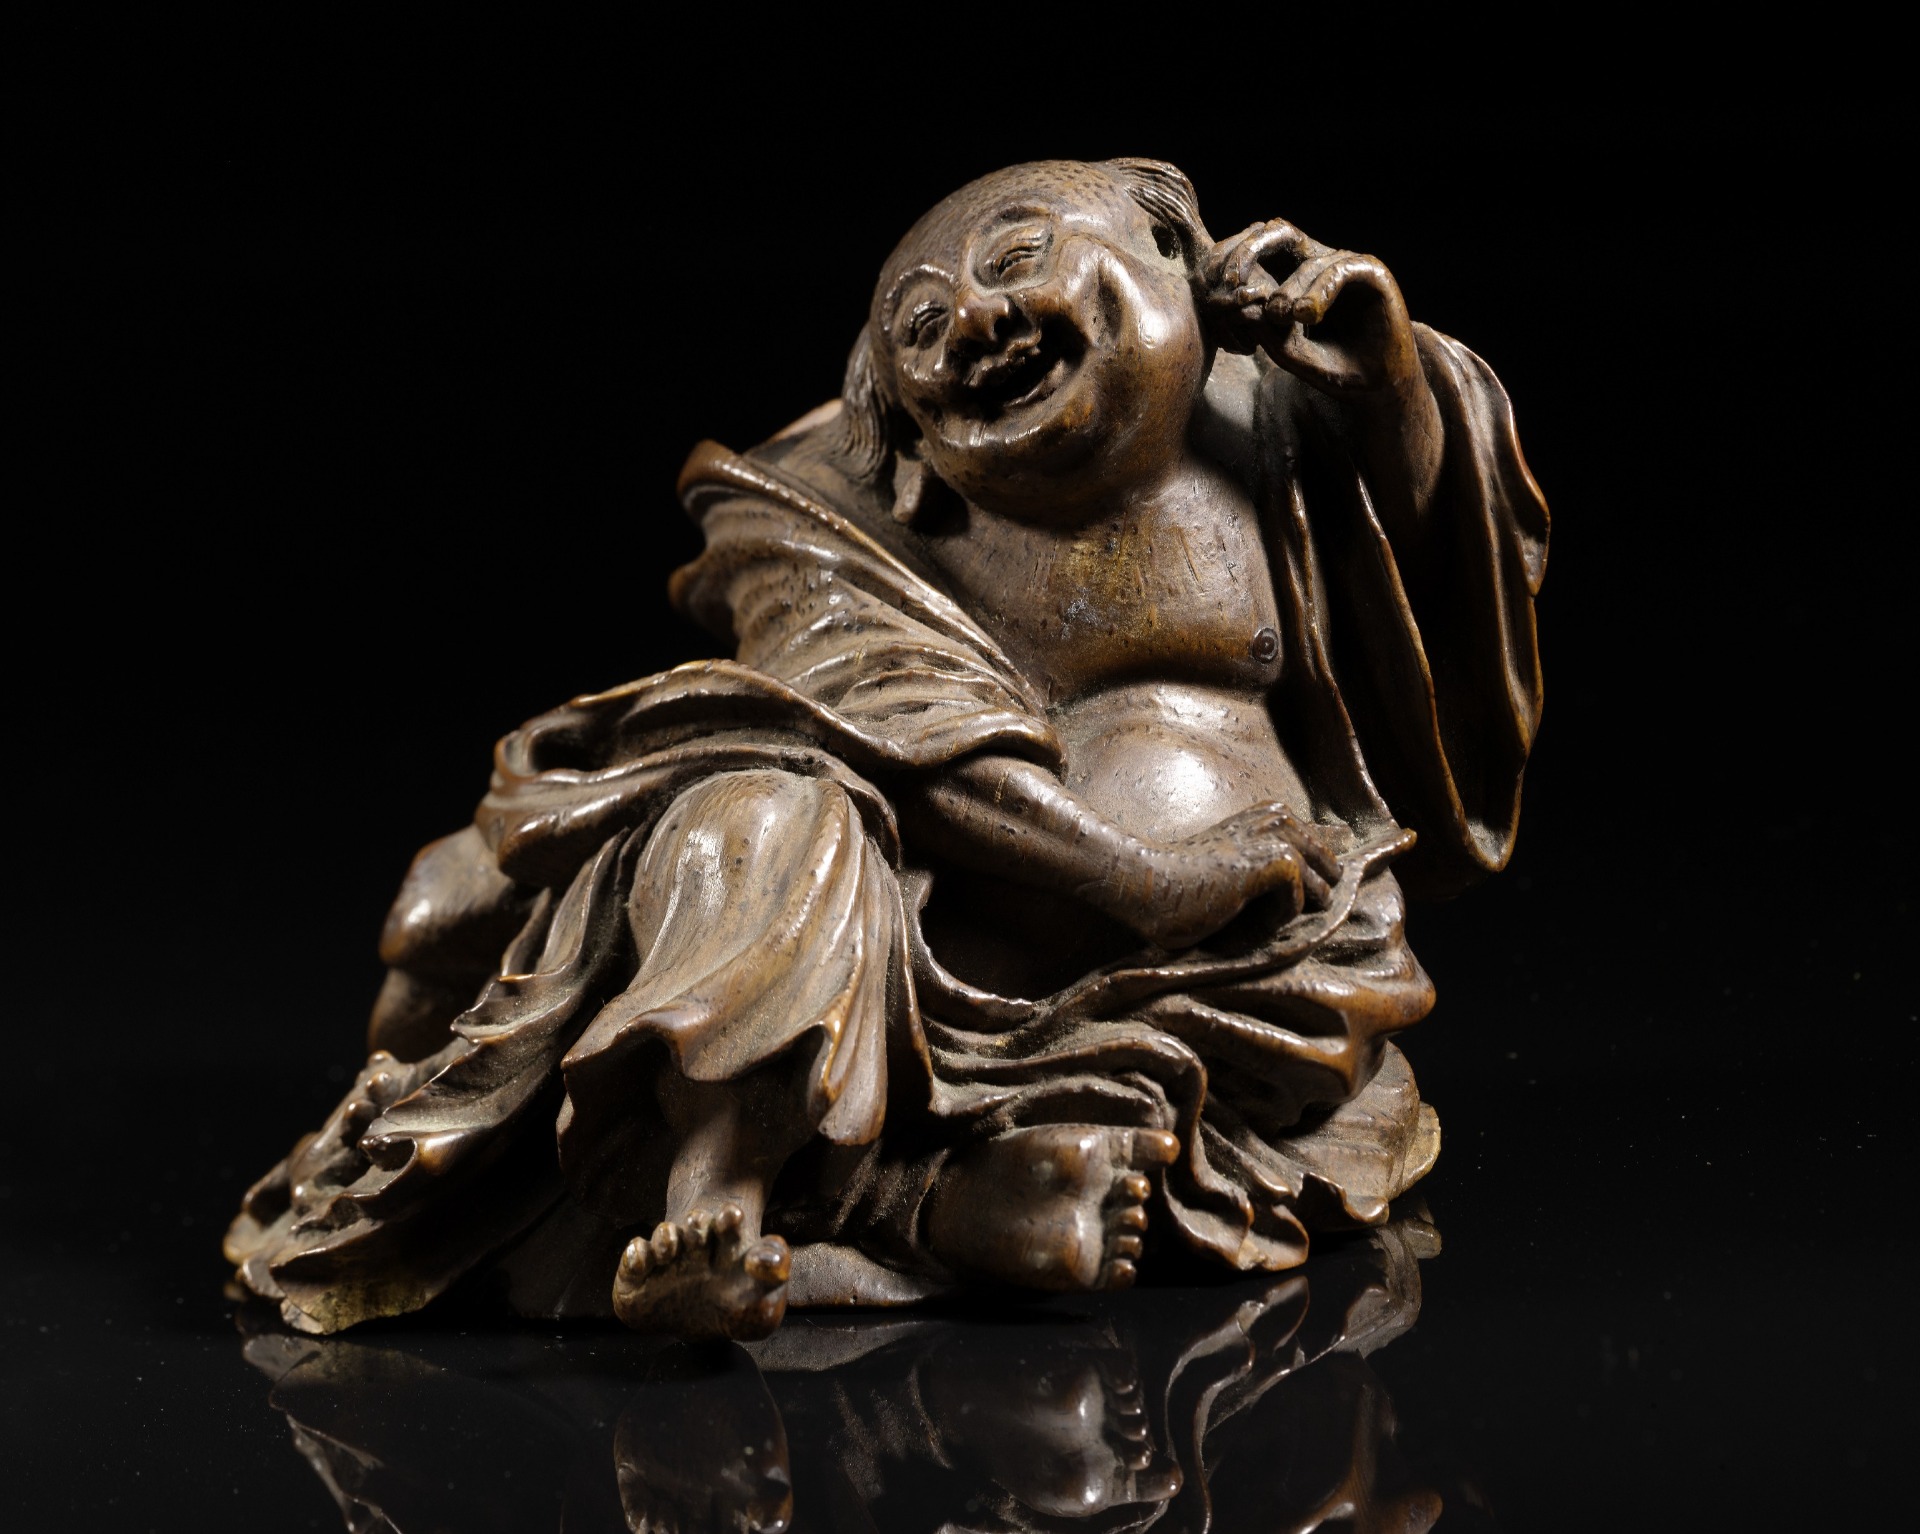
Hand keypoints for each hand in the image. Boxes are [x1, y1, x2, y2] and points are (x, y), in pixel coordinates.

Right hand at [1101, 802, 1340, 951]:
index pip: (1322, 857)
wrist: (1149, 885)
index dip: (1305, 887)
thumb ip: (1274, 869)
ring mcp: (1281, 837)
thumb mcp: (1237, 868)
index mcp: (1272, 815)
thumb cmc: (1184, 886)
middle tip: (1248, 909)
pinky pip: (1298, 905)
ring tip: (1236, 910)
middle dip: (1302, 900)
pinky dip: (1270, 921)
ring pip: (1316, 893)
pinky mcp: (1278, 861)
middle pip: (1328, 874)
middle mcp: (1280, 818)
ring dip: (1281, 913)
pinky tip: (1233, 910)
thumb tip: (1326, 891)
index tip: (1260, 901)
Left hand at [1200, 219, 1421, 402]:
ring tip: (1282, 317)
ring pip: (1307, 260)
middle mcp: (1318, 264)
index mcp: (1294, 277)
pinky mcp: (1371, 271)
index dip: (1236, 264)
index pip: (1260, 252)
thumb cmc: (1332, 370)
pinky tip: (1308, 314)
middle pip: (1278, 234)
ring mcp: (1345, 265)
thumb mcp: (1290, 352)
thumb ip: (1266, 330)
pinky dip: (1320, 289)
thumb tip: (1242, 304)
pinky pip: (1340, 269)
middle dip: (1249, 251)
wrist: (1376, 388)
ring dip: (1289, 289)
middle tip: (1232, 282)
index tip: (1219, 293)